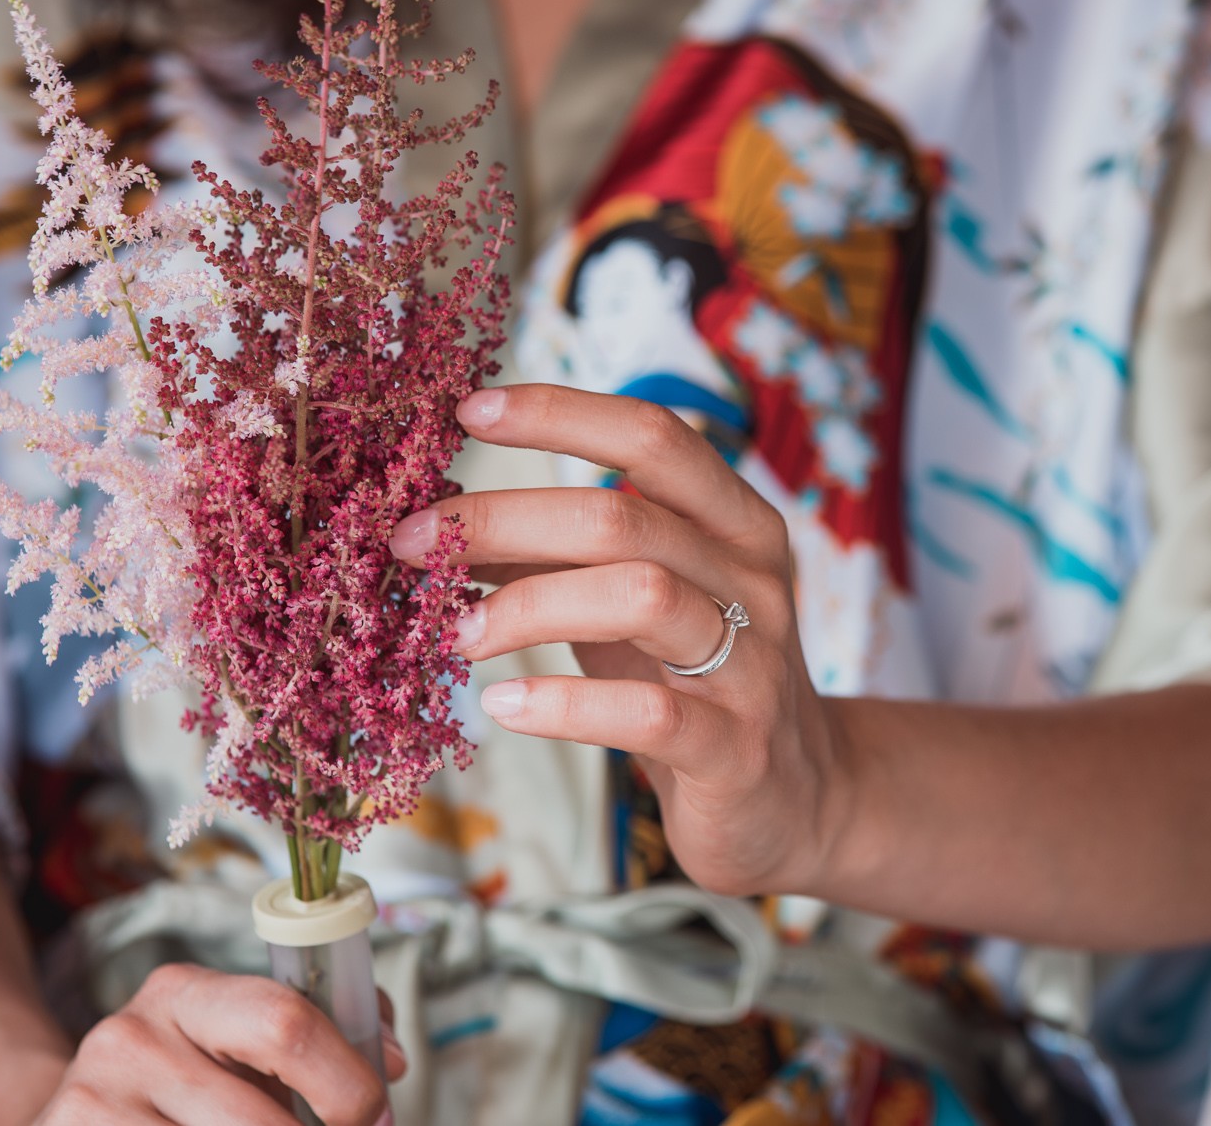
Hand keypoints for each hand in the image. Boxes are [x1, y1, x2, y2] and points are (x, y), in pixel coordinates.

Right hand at [35, 963, 404, 1123]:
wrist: (76, 1121)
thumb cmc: (184, 1086)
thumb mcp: (238, 1045)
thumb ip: (327, 1033)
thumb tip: (393, 1059)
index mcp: (184, 993)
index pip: (286, 1023)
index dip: (348, 1084)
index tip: (375, 1118)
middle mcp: (130, 1039)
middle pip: (262, 1123)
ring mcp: (92, 1104)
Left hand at [388, 384, 848, 897]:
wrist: (795, 800)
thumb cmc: (695, 686)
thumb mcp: (633, 606)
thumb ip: (561, 558)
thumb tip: (445, 523)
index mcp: (737, 524)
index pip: (653, 436)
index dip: (560, 414)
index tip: (469, 410)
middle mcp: (754, 580)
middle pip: (624, 516)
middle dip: (505, 519)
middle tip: (414, 542)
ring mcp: (752, 665)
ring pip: (644, 596)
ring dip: (529, 606)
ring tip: (455, 632)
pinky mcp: (735, 750)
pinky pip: (648, 714)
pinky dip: (563, 706)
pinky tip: (503, 705)